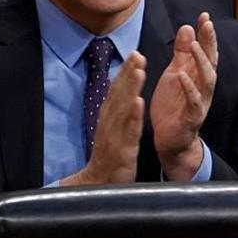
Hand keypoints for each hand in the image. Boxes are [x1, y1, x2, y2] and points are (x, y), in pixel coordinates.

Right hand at [61, 52, 145, 185]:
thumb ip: (115, 109)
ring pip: (123, 108)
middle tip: (137, 53)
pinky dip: (133, 116)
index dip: (125, 72)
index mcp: (109, 118)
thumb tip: (119, 88)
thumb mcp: (112, 129)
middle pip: (119, 94)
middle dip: (128, 73)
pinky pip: (128, 131)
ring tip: (139, 71)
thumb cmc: (109, 155)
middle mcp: (110, 123)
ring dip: (131, 88)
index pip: (117, 90)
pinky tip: (138, 102)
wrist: (99, 185)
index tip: (134, 53)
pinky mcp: (122, 149)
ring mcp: (115, 135)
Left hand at [151, 13, 218, 180]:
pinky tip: (182, 75)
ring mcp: (200, 102)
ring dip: (202, 62)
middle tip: (207, 24)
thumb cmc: (173, 107)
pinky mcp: (191, 117)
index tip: (205, 15)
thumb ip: (182, 53)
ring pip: (207, 79)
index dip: (207, 34)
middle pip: (211, 61)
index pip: (207, 51)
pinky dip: (188, 87)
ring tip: (196, 45)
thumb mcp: (175, 74)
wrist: (171, 142)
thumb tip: (188, 27)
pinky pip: (193, 101)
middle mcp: (204, 88)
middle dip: (210, 43)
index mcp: (198, 76)